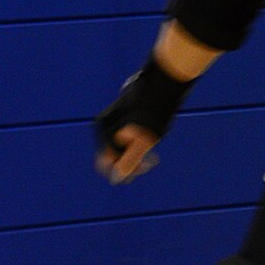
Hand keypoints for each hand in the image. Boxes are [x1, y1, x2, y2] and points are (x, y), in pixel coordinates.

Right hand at [94, 53, 190, 182]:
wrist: (161, 84)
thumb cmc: (154, 114)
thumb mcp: (144, 141)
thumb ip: (129, 160)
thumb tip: (115, 179)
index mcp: (105, 133)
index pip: (106, 163)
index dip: (125, 170)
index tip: (146, 165)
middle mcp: (103, 126)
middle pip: (112, 154)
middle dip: (130, 161)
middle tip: (152, 160)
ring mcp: (111, 118)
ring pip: (119, 144)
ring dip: (134, 151)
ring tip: (152, 147)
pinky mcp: (121, 112)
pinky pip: (123, 134)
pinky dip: (135, 140)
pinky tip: (151, 136)